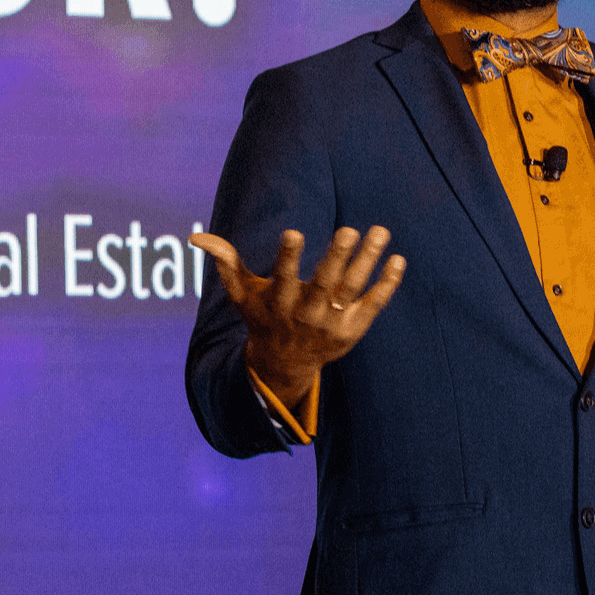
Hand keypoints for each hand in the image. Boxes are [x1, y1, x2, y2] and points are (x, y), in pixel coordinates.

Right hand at [190, 226, 406, 409]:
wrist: (286, 364)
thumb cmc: (263, 317)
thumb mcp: (242, 294)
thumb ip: (226, 263)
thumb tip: (197, 238)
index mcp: (279, 303)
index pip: (282, 278)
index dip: (287, 257)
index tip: (293, 232)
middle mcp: (307, 313)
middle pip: (325, 284)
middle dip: (337, 257)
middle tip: (349, 229)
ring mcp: (333, 322)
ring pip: (353, 289)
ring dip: (368, 261)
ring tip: (380, 231)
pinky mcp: (354, 328)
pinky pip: (374, 304)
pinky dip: (387, 284)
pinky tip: (398, 259)